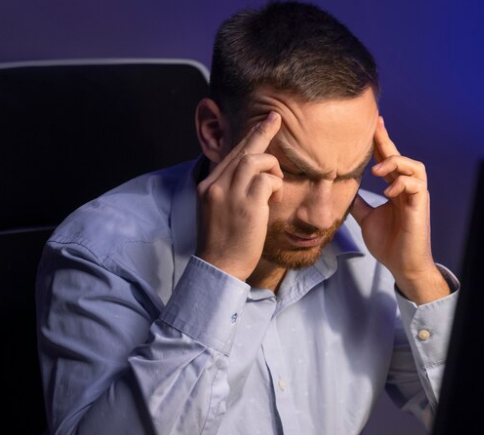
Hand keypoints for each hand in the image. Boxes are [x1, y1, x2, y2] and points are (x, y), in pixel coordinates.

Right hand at [196, 112, 282, 280]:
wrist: (218, 266)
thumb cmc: (222, 243)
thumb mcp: (216, 210)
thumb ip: (228, 190)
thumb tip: (250, 177)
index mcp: (206, 184)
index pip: (230, 154)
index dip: (248, 139)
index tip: (262, 126)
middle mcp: (215, 184)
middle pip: (242, 149)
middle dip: (262, 132)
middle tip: (276, 118)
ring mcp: (230, 193)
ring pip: (256, 160)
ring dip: (273, 168)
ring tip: (276, 185)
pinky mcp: (247, 205)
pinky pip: (268, 180)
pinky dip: (276, 185)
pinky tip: (274, 200)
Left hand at [351, 117, 449, 303]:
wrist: (402, 265)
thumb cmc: (389, 244)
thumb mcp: (367, 219)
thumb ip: (359, 203)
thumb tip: (344, 191)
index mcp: (395, 190)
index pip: (387, 160)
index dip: (380, 142)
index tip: (371, 124)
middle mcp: (407, 189)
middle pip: (400, 157)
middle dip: (386, 140)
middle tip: (374, 126)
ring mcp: (416, 197)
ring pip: (415, 166)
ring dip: (396, 163)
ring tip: (377, 170)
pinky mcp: (420, 206)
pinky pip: (417, 184)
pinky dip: (401, 183)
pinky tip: (388, 192)